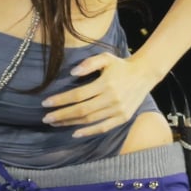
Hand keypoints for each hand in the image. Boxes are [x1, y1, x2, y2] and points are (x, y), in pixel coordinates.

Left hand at [41, 52, 155, 136]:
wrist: (144, 74)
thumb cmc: (121, 66)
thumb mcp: (105, 58)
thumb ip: (88, 63)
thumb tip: (72, 73)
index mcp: (106, 84)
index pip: (78, 95)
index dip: (60, 100)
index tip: (46, 103)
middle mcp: (112, 98)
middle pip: (81, 110)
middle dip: (61, 115)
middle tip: (46, 118)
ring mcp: (118, 110)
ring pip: (90, 120)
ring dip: (70, 123)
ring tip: (56, 123)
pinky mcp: (123, 118)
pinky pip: (103, 127)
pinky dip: (88, 132)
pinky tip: (75, 132)